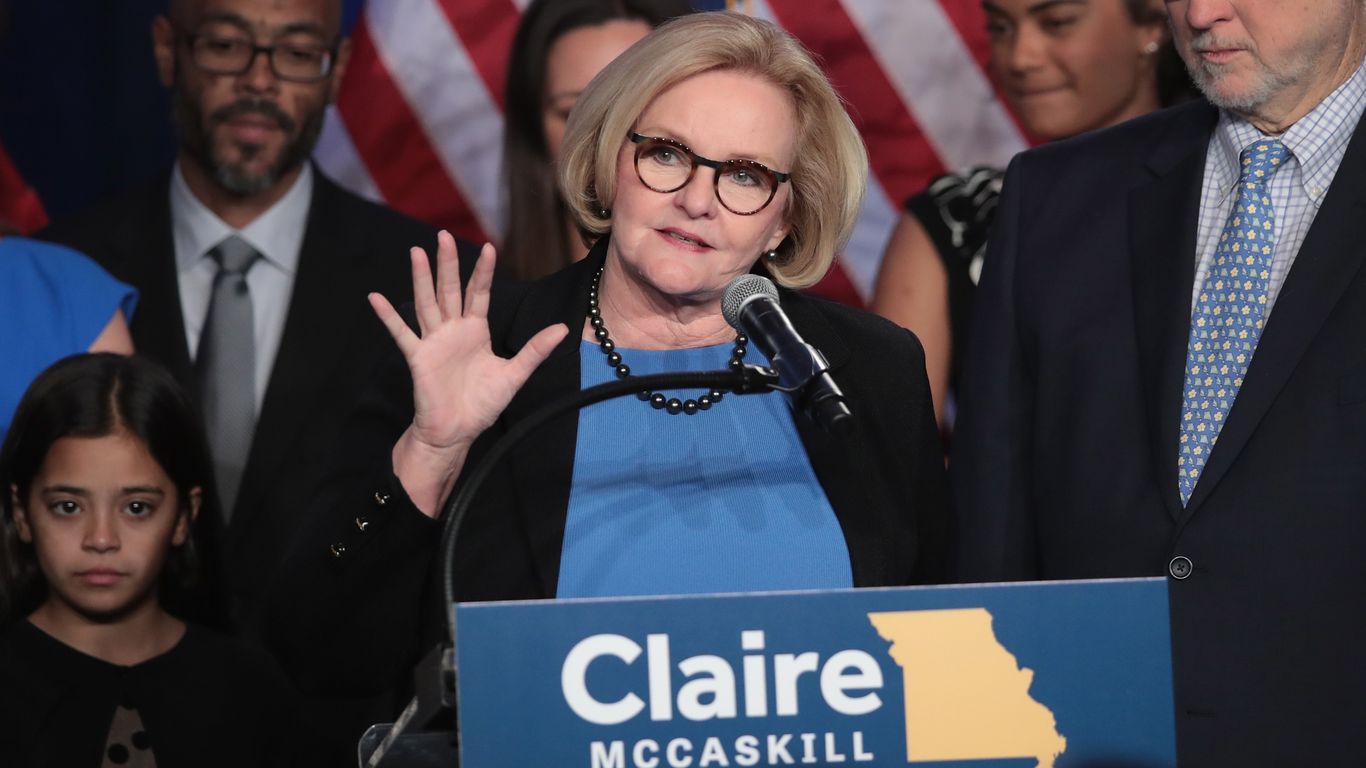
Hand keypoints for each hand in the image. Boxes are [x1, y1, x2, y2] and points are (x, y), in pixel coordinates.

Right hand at [369, 232, 567, 515]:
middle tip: (443, 235)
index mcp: (475, 331)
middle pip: (449, 290)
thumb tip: (563, 329)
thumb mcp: (514, 374)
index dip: (482, 272)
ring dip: (421, 279)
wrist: (457, 431)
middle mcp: (453, 330)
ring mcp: (433, 342)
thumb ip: (535, 350)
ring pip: (426, 303)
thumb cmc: (482, 404)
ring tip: (417, 252)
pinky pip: (402, 334)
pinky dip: (388, 317)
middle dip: (447, 264)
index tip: (488, 247)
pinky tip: (375, 297)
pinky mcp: (418, 357)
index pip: (478, 294)